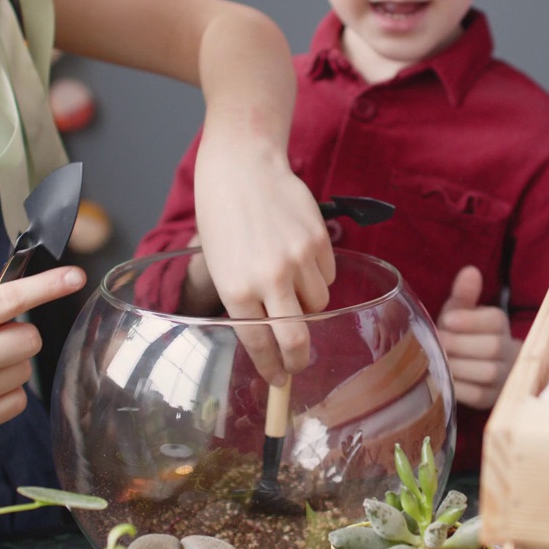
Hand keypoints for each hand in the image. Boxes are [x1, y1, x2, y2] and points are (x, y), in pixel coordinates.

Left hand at [193, 136, 333, 385]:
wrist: (242, 167)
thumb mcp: (221, 265)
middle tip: (297, 364)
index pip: (260, 345)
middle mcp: (269, 279)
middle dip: (299, 360)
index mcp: (236, 289)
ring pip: (317, 306)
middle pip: (297, 340)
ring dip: (308, 305)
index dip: (271, 369)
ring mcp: (297, 259)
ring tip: (290, 281)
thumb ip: (245, 299)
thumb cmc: (223, 216)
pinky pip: (327, 277)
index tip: (278, 380)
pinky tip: (299, 256)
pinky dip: (318, 276)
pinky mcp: (318, 241)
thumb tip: (271, 335)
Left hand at [436, 266, 518, 409]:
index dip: (470, 320)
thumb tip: (470, 271)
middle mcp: (508, 350)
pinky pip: (478, 395)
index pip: (494, 319)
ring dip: (458, 366)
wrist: (477, 369)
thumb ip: (464, 294)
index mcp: (499, 325)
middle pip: (492, 347)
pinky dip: (458, 387)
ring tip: (437, 361)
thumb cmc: (464, 335)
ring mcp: (504, 377)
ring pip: (487, 372)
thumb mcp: (461, 313)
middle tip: (437, 343)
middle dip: (460, 344)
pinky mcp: (493, 400)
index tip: (446, 320)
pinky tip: (441, 380)